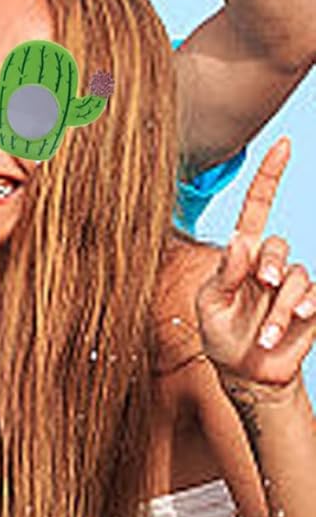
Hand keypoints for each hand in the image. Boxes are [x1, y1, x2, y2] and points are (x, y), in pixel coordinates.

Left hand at [195, 136, 315, 390]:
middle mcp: (267, 261)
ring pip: (294, 276)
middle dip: (269, 265)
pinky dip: (295, 315)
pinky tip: (282, 331)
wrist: (246, 373)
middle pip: (277, 242)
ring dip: (279, 306)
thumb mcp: (211, 303)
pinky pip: (310, 298)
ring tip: (264, 334)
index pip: (257, 205)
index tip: (284, 144)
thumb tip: (240, 240)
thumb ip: (225, 273)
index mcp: (239, 252)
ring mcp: (290, 283)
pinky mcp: (309, 305)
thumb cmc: (220, 334)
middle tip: (261, 286)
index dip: (270, 174)